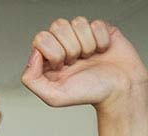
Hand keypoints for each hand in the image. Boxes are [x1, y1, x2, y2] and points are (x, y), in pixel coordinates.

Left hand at [22, 17, 147, 109]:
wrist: (120, 89)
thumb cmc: (88, 93)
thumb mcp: (53, 96)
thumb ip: (31, 79)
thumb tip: (33, 55)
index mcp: (48, 58)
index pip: (41, 38)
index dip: (53, 52)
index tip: (62, 67)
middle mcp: (63, 44)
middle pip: (58, 26)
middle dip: (69, 47)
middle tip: (76, 62)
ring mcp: (81, 36)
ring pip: (77, 22)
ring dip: (86, 44)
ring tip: (89, 58)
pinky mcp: (100, 30)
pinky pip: (96, 23)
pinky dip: (101, 40)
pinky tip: (101, 51)